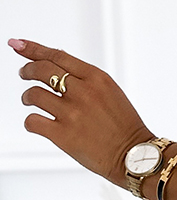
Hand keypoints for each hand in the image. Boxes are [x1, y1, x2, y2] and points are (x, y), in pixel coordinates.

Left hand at [9, 38, 152, 185]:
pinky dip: (31, 121)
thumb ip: (86, 79)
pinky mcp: (62, 135)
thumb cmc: (124, 126)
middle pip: (42, 70)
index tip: (19, 45)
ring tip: (31, 100)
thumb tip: (56, 67)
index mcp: (97, 78)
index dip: (33, 49)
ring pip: (33, 95)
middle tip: (24, 73)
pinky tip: (37, 122)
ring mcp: (71, 113)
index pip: (57, 56)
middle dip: (27, 70)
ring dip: (27, 97)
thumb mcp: (111, 92)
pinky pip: (32, 121)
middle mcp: (83, 92)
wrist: (133, 155)